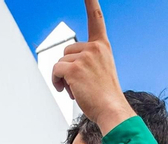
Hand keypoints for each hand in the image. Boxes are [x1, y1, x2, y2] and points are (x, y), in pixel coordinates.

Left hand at [49, 0, 134, 131]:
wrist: (112, 110)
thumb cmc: (105, 96)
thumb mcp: (100, 71)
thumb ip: (87, 61)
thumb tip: (64, 67)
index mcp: (102, 46)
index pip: (96, 19)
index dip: (91, 3)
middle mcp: (95, 47)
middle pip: (67, 51)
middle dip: (68, 68)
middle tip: (80, 84)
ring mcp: (85, 56)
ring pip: (60, 62)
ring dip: (63, 77)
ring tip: (77, 89)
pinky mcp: (74, 68)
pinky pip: (56, 70)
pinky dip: (56, 81)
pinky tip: (66, 90)